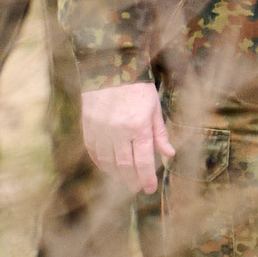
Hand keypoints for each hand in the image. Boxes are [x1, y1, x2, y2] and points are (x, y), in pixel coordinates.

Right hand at [81, 81, 173, 195]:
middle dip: (132, 181)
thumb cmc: (137, 88)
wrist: (110, 68)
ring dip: (117, 175)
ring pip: (108, 162)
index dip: (147, 178)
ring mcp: (101, 130)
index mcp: (139, 126)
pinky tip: (108, 168)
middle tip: (137, 188)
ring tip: (125, 180)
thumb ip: (160, 133)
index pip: (144, 161)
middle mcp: (119, 131)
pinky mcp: (88, 127)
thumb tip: (169, 154)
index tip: (149, 189)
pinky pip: (94, 152)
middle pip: (125, 166)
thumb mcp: (155, 107)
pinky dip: (101, 163)